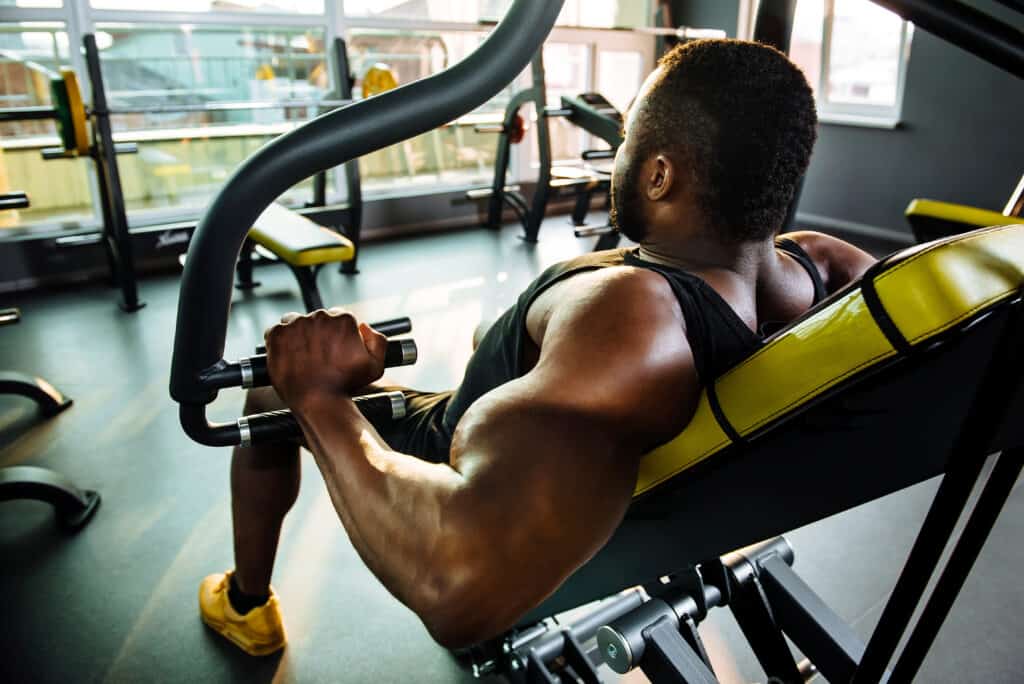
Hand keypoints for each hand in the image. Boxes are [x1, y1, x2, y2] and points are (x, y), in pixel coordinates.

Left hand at [264, 308, 387, 409]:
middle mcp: (319, 317)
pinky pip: (276, 330)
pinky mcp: (277, 334)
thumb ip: (378, 341)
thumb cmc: (347, 386)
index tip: (333, 349)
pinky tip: (288, 356)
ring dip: (298, 334)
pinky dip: (280, 341)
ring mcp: (296, 324)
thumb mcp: (376, 366)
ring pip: (295, 322)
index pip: (338, 317)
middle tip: (318, 356)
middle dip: (317, 334)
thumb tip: (363, 327)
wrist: (320, 402)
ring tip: (302, 355)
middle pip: (316, 319)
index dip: (336, 334)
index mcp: (343, 319)